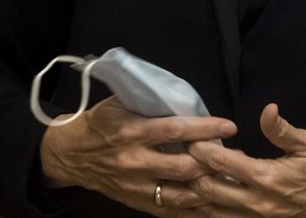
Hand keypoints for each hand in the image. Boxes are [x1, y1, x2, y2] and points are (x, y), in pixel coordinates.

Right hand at [39, 95, 237, 215]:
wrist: (70, 154)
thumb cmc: (100, 123)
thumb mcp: (120, 103)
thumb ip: (150, 102)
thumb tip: (186, 98)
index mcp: (132, 131)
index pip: (175, 130)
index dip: (205, 128)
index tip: (229, 126)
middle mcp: (135, 161)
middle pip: (183, 166)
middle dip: (212, 161)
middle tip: (235, 155)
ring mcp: (136, 186)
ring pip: (181, 193)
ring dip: (208, 187)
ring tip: (230, 179)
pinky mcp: (137, 203)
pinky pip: (171, 210)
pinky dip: (194, 208)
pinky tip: (214, 203)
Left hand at [180, 104, 305, 216]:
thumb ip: (283, 130)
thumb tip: (267, 110)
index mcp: (267, 178)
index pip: (220, 162)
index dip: (199, 148)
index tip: (186, 136)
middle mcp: (258, 203)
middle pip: (208, 190)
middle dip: (189, 172)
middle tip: (177, 154)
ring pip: (213, 211)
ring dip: (194, 196)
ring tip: (177, 179)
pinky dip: (210, 211)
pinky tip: (200, 202)